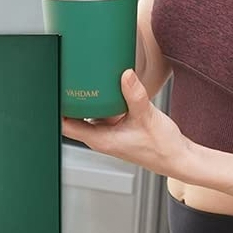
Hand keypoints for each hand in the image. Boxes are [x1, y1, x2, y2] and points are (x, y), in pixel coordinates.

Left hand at [61, 70, 192, 178]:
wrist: (179, 158)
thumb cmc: (163, 148)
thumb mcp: (147, 117)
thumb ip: (134, 94)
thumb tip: (125, 74)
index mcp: (100, 140)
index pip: (66, 125)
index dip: (57, 108)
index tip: (53, 89)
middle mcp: (101, 137)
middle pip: (75, 117)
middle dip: (70, 98)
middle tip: (67, 75)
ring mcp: (110, 133)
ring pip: (91, 113)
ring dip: (88, 98)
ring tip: (84, 76)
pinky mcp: (119, 128)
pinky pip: (105, 111)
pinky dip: (103, 100)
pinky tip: (108, 85)